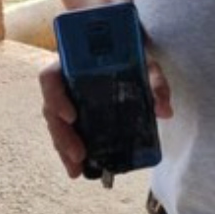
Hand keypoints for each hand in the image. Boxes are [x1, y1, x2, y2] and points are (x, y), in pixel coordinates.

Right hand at [38, 52, 172, 178]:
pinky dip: (69, 150)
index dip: (55, 98)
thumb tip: (164, 111)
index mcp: (72, 62)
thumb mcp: (144, 59)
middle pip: (51, 109)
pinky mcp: (75, 112)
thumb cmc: (131, 50)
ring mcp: (67, 97)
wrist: (126, 43)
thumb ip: (154, 81)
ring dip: (63, 148)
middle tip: (79, 155)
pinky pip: (65, 131)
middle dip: (62, 135)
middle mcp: (64, 80)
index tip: (72, 116)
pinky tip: (78, 168)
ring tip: (76, 170)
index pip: (50, 78)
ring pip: (56, 124)